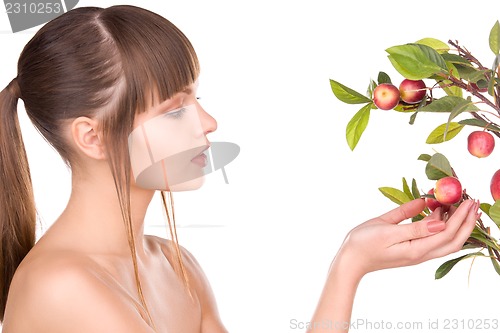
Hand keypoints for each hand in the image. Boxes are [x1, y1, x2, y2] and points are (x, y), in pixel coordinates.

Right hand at [337, 198, 479, 278]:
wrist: (350, 260)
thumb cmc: (363, 243)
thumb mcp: (386, 230)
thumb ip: (413, 225)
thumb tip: (439, 219)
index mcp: (416, 249)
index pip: (448, 233)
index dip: (462, 217)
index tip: (470, 199)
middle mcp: (421, 254)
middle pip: (454, 240)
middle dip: (467, 221)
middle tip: (474, 201)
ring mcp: (417, 253)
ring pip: (447, 240)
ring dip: (458, 223)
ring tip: (461, 204)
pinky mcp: (412, 249)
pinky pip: (435, 238)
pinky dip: (443, 225)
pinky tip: (439, 212)